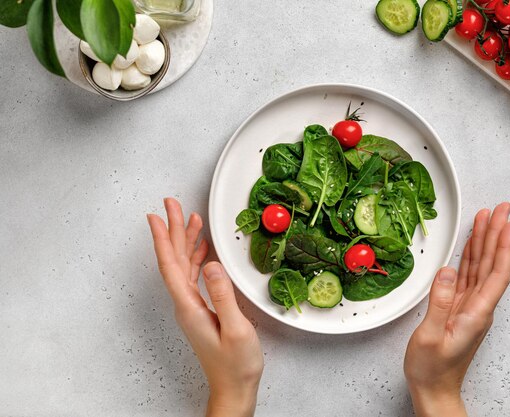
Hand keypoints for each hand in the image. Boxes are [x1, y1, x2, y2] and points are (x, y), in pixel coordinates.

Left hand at [147, 198, 262, 416]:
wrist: (233, 387)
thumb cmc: (235, 365)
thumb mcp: (236, 329)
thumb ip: (223, 296)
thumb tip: (212, 265)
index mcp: (190, 307)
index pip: (171, 265)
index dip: (162, 239)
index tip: (156, 216)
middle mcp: (186, 304)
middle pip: (175, 260)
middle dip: (172, 230)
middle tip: (172, 205)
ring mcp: (193, 307)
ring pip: (184, 266)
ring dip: (186, 241)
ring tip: (191, 218)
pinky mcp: (201, 310)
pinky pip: (194, 276)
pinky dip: (197, 257)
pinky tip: (203, 249)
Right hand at [404, 202, 509, 416]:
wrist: (434, 389)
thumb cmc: (432, 369)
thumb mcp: (430, 336)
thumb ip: (440, 302)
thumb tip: (447, 271)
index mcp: (477, 313)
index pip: (497, 273)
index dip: (503, 246)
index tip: (507, 223)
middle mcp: (479, 308)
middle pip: (492, 264)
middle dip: (497, 234)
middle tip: (501, 208)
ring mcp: (471, 308)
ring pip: (481, 267)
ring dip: (485, 242)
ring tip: (486, 219)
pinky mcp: (460, 309)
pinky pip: (469, 276)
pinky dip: (471, 257)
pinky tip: (470, 246)